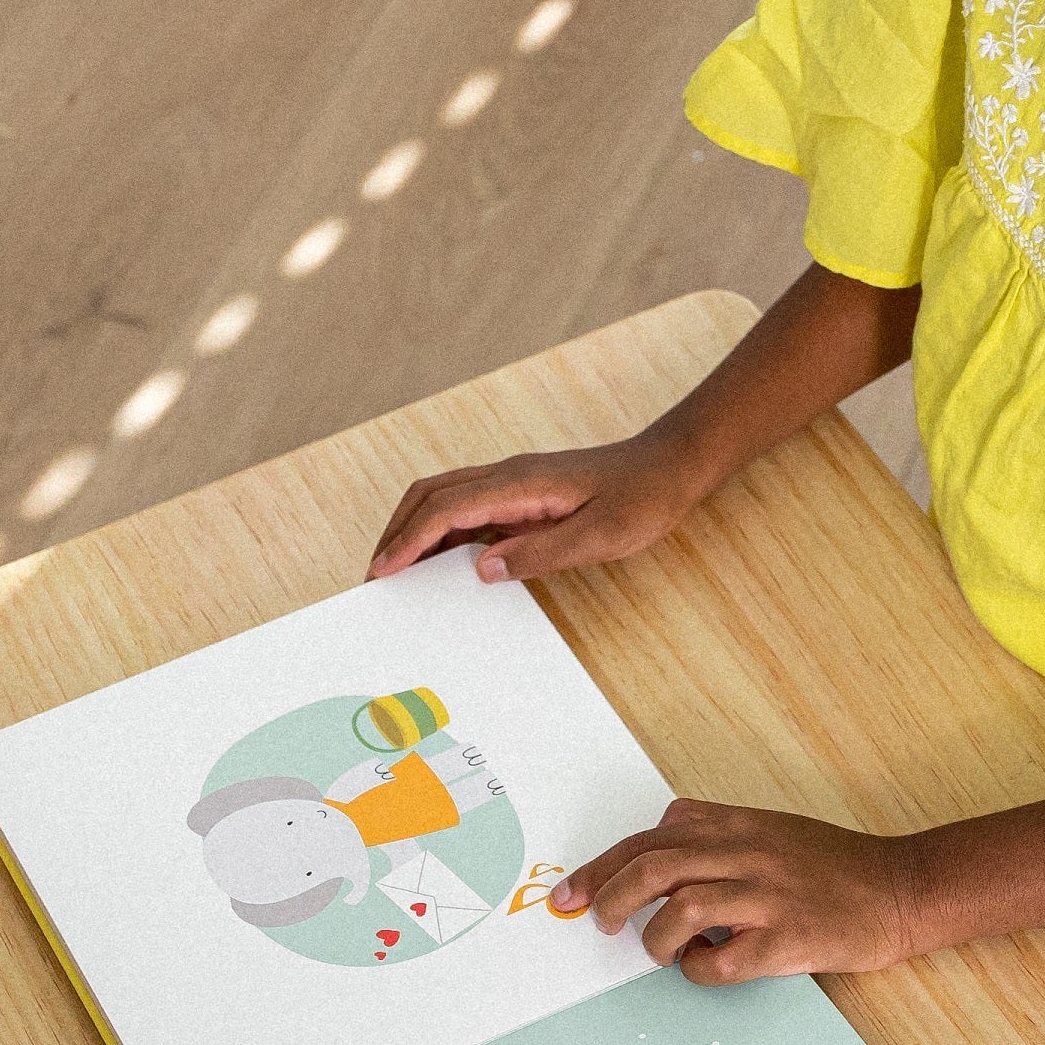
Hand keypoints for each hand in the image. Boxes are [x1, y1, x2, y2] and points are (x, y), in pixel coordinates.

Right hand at [366, 435, 706, 583]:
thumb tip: (483, 569)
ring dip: (414, 531)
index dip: (410, 540)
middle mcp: (508, 476)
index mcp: (520, 483)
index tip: (383, 571)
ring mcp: (512, 483)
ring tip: (395, 572)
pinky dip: (441, 533)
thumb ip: (541, 553)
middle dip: (396, 532)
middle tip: (375, 577)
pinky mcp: (521, 494)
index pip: (447, 508)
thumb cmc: (641, 499)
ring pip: (444, 498)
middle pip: (430, 495)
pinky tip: (440, 563)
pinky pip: (468, 509)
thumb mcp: (599, 536)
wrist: (669, 467)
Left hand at [554, 801, 932, 982]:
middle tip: (597, 923)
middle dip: (609, 897)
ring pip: (681, 909)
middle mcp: (748, 854)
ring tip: (658, 951)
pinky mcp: (788, 940)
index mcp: (738, 825)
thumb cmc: (833, 865)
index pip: (650, 838)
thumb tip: (659, 846)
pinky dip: (697, 970)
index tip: (573, 892)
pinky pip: (720, 960)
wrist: (900, 889)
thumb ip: (715, 831)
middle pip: (653, 868)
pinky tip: (703, 967)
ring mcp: (768, 897)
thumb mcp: (770, 829)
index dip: (602, 866)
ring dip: (654, 938)